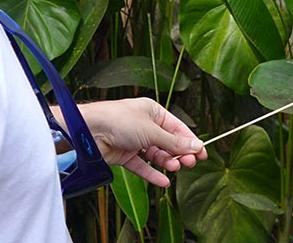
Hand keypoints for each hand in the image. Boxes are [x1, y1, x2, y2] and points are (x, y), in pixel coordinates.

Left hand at [69, 97, 207, 186]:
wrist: (89, 131)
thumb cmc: (118, 120)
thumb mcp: (152, 131)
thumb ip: (174, 141)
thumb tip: (196, 145)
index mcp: (152, 111)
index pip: (177, 127)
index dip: (190, 141)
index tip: (202, 154)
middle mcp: (144, 125)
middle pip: (168, 142)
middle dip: (180, 153)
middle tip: (190, 163)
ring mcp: (134, 140)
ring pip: (156, 154)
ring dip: (167, 162)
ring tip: (175, 168)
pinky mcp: (125, 155)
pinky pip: (142, 166)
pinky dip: (152, 174)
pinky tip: (163, 181)